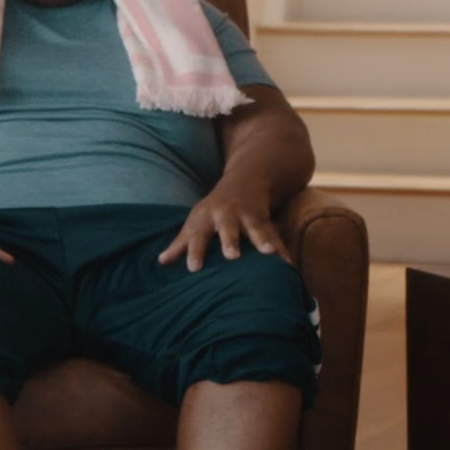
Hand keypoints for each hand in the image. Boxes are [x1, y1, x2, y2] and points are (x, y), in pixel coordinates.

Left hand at [158, 175, 291, 269]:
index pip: (198, 235)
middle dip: (230, 241)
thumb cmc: (215, 208)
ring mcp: (249, 216)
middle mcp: (228, 215)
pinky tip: (288, 265)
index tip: (193, 269)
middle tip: (232, 256)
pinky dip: (282, 250)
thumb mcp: (197, 221)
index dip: (195, 251)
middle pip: (228, 229)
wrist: (247, 180)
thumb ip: (182, 243)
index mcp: (207, 217)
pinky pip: (275, 236)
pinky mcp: (267, 220)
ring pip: (256, 228)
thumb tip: (161, 262)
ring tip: (269, 255)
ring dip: (263, 241)